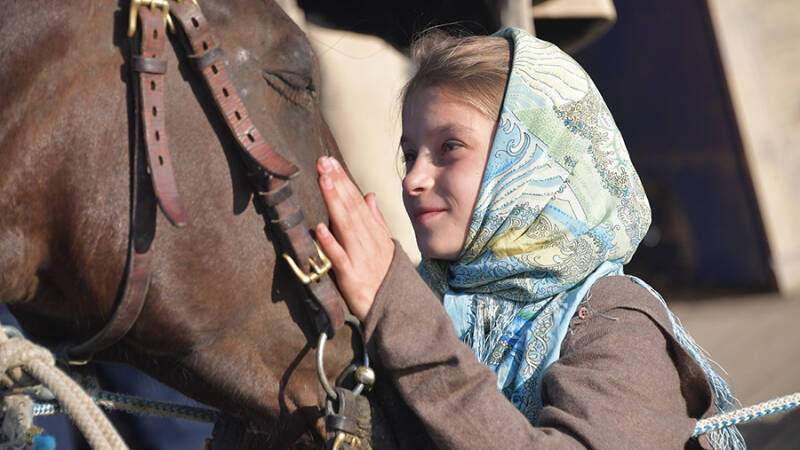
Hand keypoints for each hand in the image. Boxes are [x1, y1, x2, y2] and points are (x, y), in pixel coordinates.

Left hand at [316, 156, 394, 320]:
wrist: (396, 310)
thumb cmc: (387, 277)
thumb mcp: (385, 244)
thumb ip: (375, 219)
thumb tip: (369, 195)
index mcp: (374, 232)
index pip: (357, 201)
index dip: (343, 180)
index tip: (331, 162)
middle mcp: (367, 241)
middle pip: (350, 207)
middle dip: (337, 183)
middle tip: (323, 162)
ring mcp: (359, 257)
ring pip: (345, 225)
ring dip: (334, 202)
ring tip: (323, 181)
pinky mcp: (350, 276)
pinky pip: (338, 258)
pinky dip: (330, 243)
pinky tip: (319, 228)